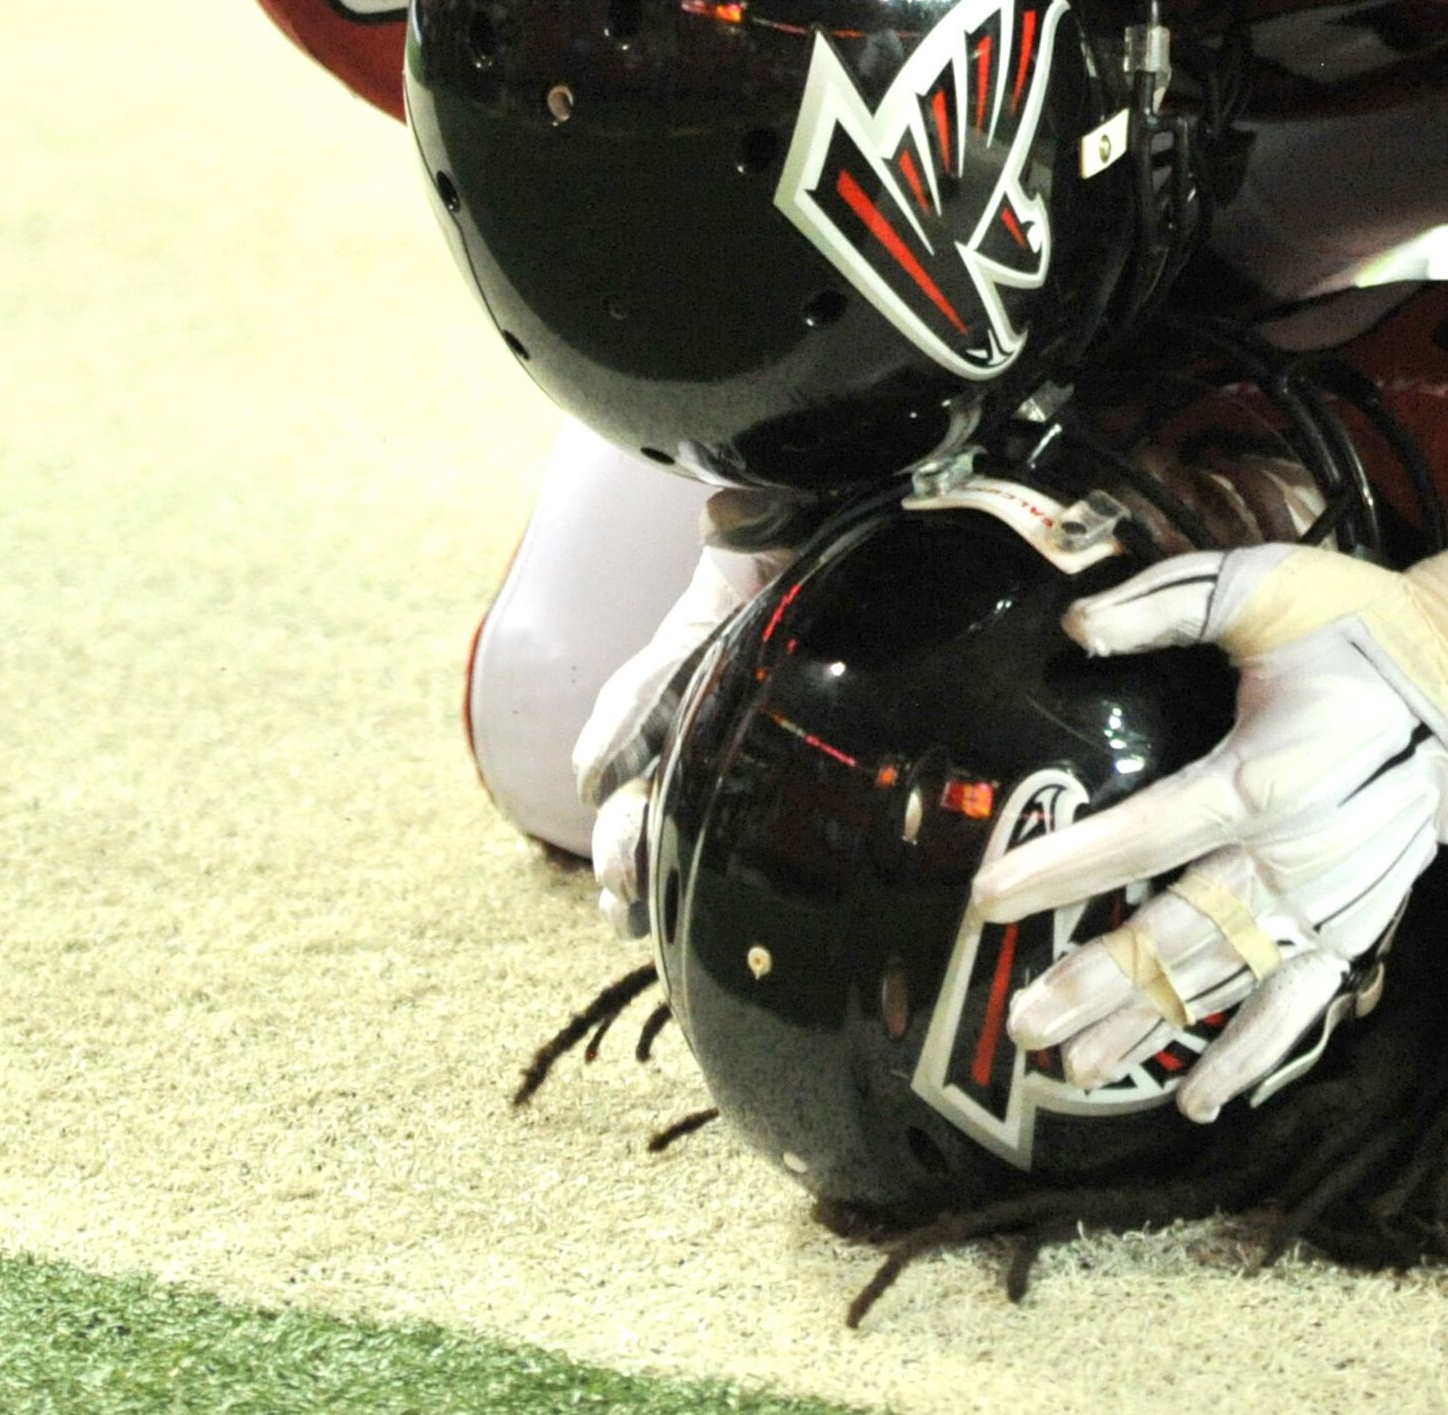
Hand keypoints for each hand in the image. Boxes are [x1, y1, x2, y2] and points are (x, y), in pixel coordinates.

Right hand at [570, 523, 794, 935]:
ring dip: (636, 870)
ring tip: (627, 917)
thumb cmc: (809, 546)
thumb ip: (764, 517)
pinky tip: (661, 932)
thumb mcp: (794, 521)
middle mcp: (682, 711)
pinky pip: (698, 844)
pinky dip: (676, 890)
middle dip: (623, 827)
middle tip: (625, 870)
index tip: (598, 772)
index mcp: (687, 649)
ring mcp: (705, 757)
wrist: (849, 566)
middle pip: (635, 776)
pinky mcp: (739, 792)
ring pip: (652, 822)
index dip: (620, 731)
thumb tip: (725, 514)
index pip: (640, 693)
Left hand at [973, 502, 1447, 1118]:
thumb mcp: (1266, 583)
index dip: (1071, 863)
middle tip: (1020, 1021)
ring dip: (1150, 1023)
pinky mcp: (1357, 921)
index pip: (1153, 828)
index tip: (990, 895)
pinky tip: (1196, 1102)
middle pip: (1181, 926)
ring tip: (1074, 1067)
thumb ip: (1169, 602)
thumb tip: (1076, 627)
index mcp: (1273, 770)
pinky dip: (1252, 1054)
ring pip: (1225, 975)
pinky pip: (1299, 1002)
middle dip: (1097, 976)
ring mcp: (1331, 897)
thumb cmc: (1356, 624)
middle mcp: (1301, 851)